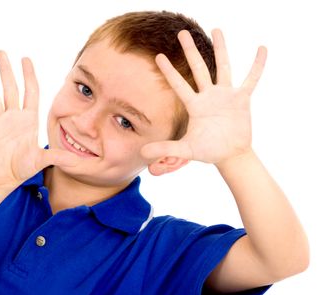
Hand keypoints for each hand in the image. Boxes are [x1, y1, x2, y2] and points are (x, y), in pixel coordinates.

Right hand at [0, 51, 78, 188]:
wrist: (5, 180)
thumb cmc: (23, 167)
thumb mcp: (41, 161)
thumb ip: (56, 157)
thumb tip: (75, 160)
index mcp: (28, 120)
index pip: (31, 92)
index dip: (29, 75)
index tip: (26, 58)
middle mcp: (13, 118)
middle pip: (10, 89)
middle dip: (7, 70)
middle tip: (0, 52)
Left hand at [141, 29, 266, 167]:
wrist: (230, 154)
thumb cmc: (208, 151)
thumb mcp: (186, 150)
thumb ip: (166, 149)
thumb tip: (143, 153)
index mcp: (194, 105)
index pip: (178, 84)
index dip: (169, 71)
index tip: (158, 56)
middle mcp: (208, 96)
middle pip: (198, 68)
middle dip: (190, 51)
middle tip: (182, 33)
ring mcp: (225, 95)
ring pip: (223, 67)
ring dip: (221, 48)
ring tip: (216, 29)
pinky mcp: (242, 100)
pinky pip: (251, 79)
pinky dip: (257, 66)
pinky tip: (262, 49)